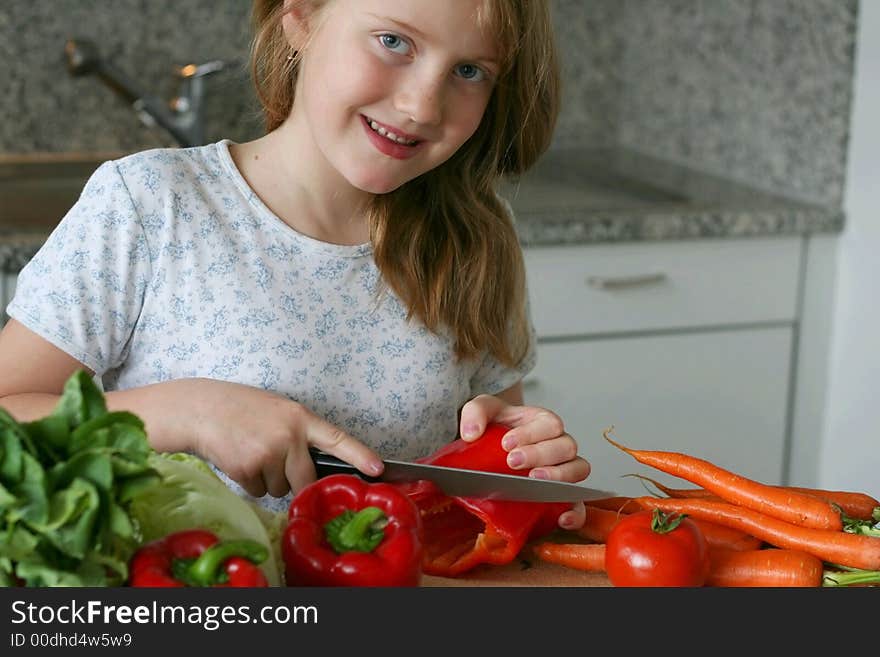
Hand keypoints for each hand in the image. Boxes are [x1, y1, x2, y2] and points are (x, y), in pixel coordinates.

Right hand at [131, 378, 382, 497]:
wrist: (200, 409)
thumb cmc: (240, 409)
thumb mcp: (277, 411)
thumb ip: (298, 434)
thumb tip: (313, 466)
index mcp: (300, 418)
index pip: (336, 439)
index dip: (359, 455)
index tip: (378, 468)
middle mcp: (288, 436)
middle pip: (306, 479)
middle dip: (295, 481)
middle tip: (273, 461)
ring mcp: (268, 453)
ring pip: (280, 489)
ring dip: (267, 480)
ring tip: (250, 453)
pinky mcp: (248, 469)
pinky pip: (258, 491)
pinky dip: (249, 482)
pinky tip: (238, 459)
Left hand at [458, 394, 590, 529]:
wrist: (492, 449)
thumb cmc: (495, 428)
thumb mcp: (483, 411)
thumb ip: (475, 412)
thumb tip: (471, 434)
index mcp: (543, 423)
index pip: (550, 424)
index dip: (531, 434)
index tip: (506, 443)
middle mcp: (558, 445)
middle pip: (566, 446)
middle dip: (539, 454)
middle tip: (513, 461)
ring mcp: (563, 471)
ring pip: (578, 469)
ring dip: (558, 476)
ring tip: (533, 480)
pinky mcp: (561, 498)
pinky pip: (578, 506)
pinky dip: (574, 512)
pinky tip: (561, 518)